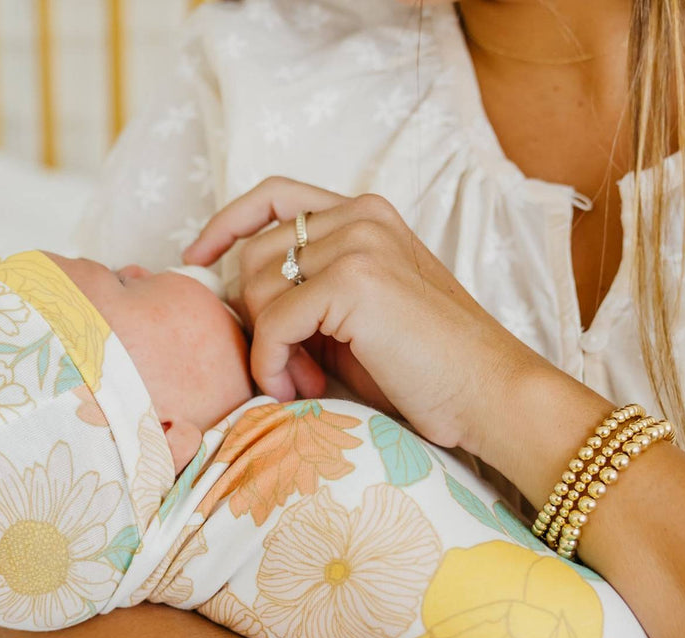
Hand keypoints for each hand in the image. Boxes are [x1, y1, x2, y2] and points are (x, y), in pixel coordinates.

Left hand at [182, 175, 545, 448]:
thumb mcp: (356, 316)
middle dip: (254, 319)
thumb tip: (236, 301)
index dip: (227, 223)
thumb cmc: (424, 368)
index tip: (197, 256)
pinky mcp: (354, 281)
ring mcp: (359, 243)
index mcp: (365, 215)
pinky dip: (270, 364)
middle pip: (253, 256)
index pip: (274, 197)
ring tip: (304, 380)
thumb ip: (308, 292)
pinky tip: (297, 388)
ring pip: (256, 289)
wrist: (488, 394)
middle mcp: (361, 216)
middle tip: (289, 366)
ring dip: (265, 347)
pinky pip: (271, 324)